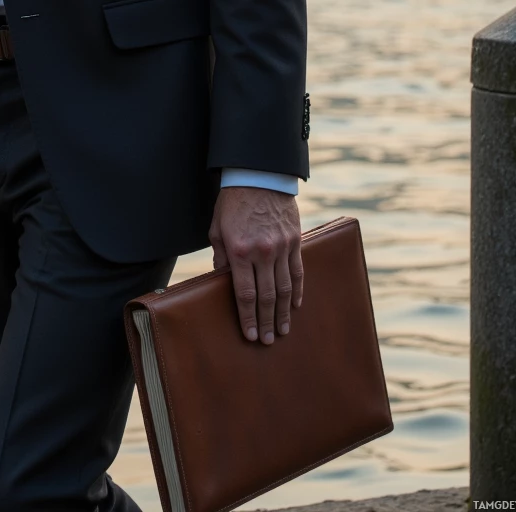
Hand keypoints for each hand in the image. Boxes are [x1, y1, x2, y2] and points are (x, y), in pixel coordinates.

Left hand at [208, 186, 302, 344]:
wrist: (258, 175)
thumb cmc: (232, 202)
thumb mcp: (217, 229)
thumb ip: (221, 257)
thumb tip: (221, 282)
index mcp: (239, 251)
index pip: (245, 294)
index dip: (247, 317)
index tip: (249, 335)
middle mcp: (262, 252)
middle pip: (267, 297)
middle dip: (266, 322)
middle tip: (266, 341)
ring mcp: (281, 247)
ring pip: (285, 288)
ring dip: (283, 313)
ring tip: (282, 331)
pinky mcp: (295, 240)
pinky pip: (298, 271)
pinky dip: (297, 291)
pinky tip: (295, 306)